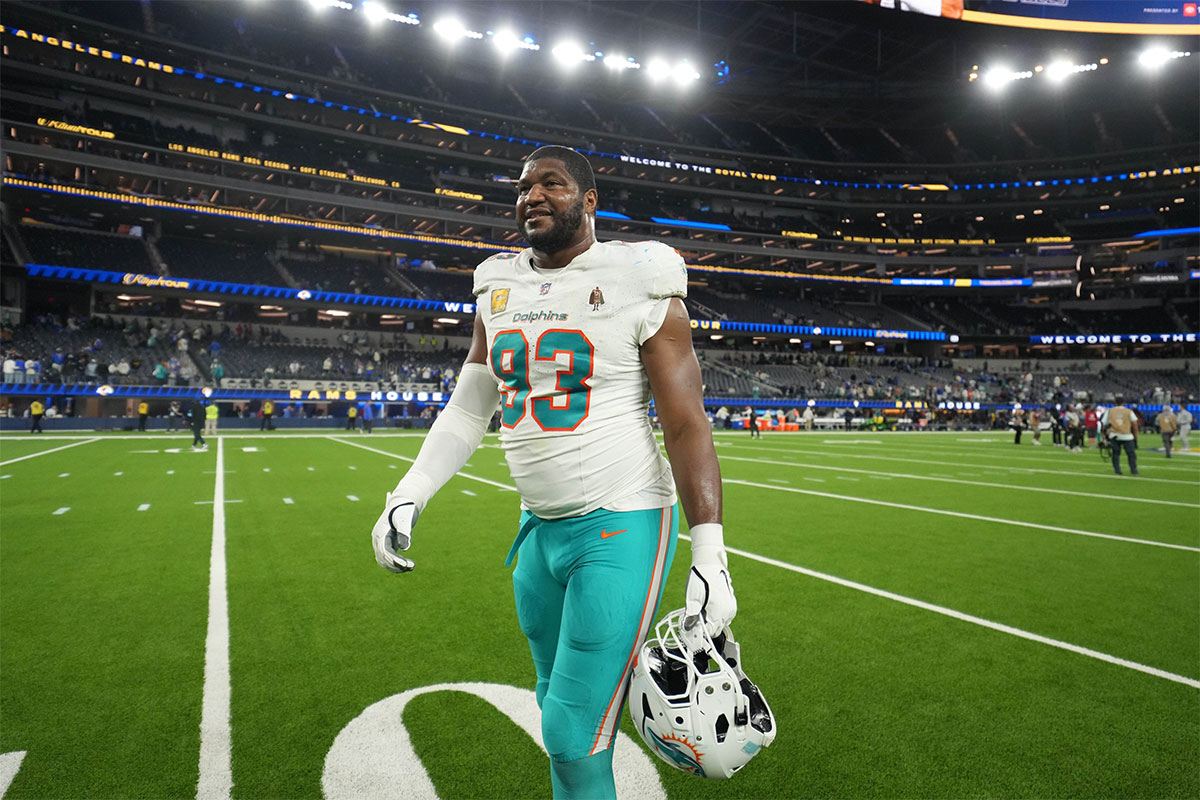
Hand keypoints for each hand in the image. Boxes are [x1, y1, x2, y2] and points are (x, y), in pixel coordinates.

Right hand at [371, 493, 418, 572]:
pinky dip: (396, 564)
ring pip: (384, 561)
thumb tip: (405, 548)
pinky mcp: (386, 545)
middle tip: (412, 566)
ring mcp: (381, 543)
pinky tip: (407, 566)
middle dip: (396, 565)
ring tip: (411, 567)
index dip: (393, 559)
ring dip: (396, 567)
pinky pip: (388, 559)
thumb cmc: (404, 510)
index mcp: (380, 532)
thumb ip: (404, 532)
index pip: (383, 550)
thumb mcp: (405, 519)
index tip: (405, 565)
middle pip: (383, 557)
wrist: (403, 504)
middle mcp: (377, 539)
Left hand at [683, 524, 735, 647]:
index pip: (710, 632)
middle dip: (705, 627)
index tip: (691, 629)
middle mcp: (728, 611)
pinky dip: (716, 615)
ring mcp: (731, 607)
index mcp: (718, 611)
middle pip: (716, 630)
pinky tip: (708, 606)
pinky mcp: (732, 603)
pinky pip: (725, 616)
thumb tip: (688, 627)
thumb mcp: (692, 597)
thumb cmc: (700, 577)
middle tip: (694, 619)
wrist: (710, 563)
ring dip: (711, 621)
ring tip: (701, 610)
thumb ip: (692, 615)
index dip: (700, 632)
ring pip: (720, 623)